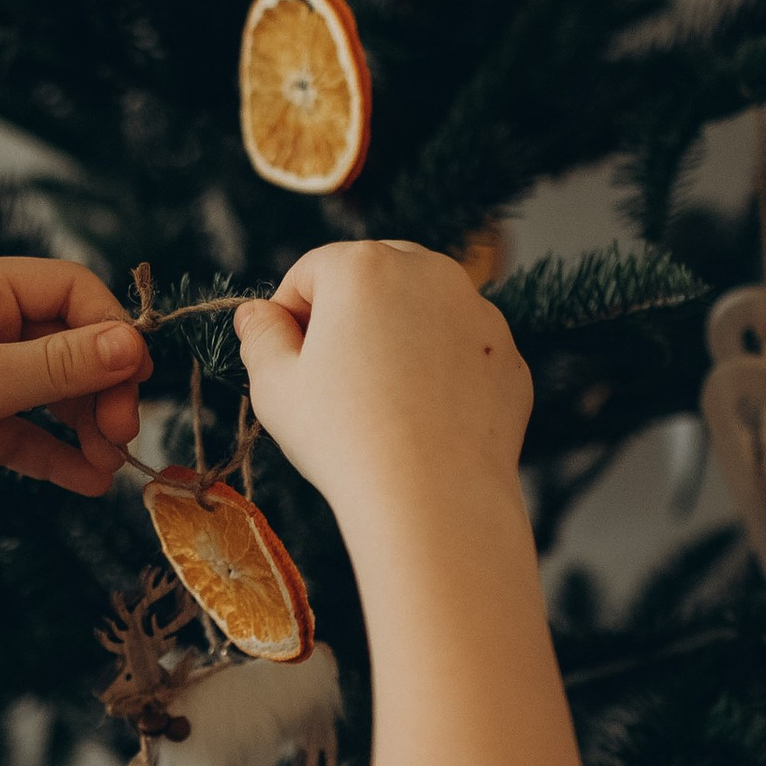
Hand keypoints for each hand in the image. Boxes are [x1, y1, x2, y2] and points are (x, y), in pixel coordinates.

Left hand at [0, 259, 148, 540]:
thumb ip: (61, 365)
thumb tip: (134, 344)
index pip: (72, 291)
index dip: (111, 330)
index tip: (133, 380)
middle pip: (68, 344)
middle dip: (101, 387)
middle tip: (120, 433)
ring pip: (50, 392)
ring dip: (84, 425)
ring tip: (106, 464)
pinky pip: (24, 433)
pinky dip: (55, 453)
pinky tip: (85, 482)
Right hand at [233, 243, 530, 531]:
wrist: (435, 499)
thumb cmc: (344, 439)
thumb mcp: (275, 387)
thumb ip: (260, 336)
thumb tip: (257, 312)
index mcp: (364, 266)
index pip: (311, 272)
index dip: (289, 316)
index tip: (288, 362)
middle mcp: (430, 272)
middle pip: (373, 277)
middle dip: (349, 316)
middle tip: (333, 378)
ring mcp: (478, 313)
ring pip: (423, 311)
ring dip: (398, 338)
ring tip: (380, 402)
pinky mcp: (509, 356)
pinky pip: (461, 351)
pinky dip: (441, 371)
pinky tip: (422, 419)